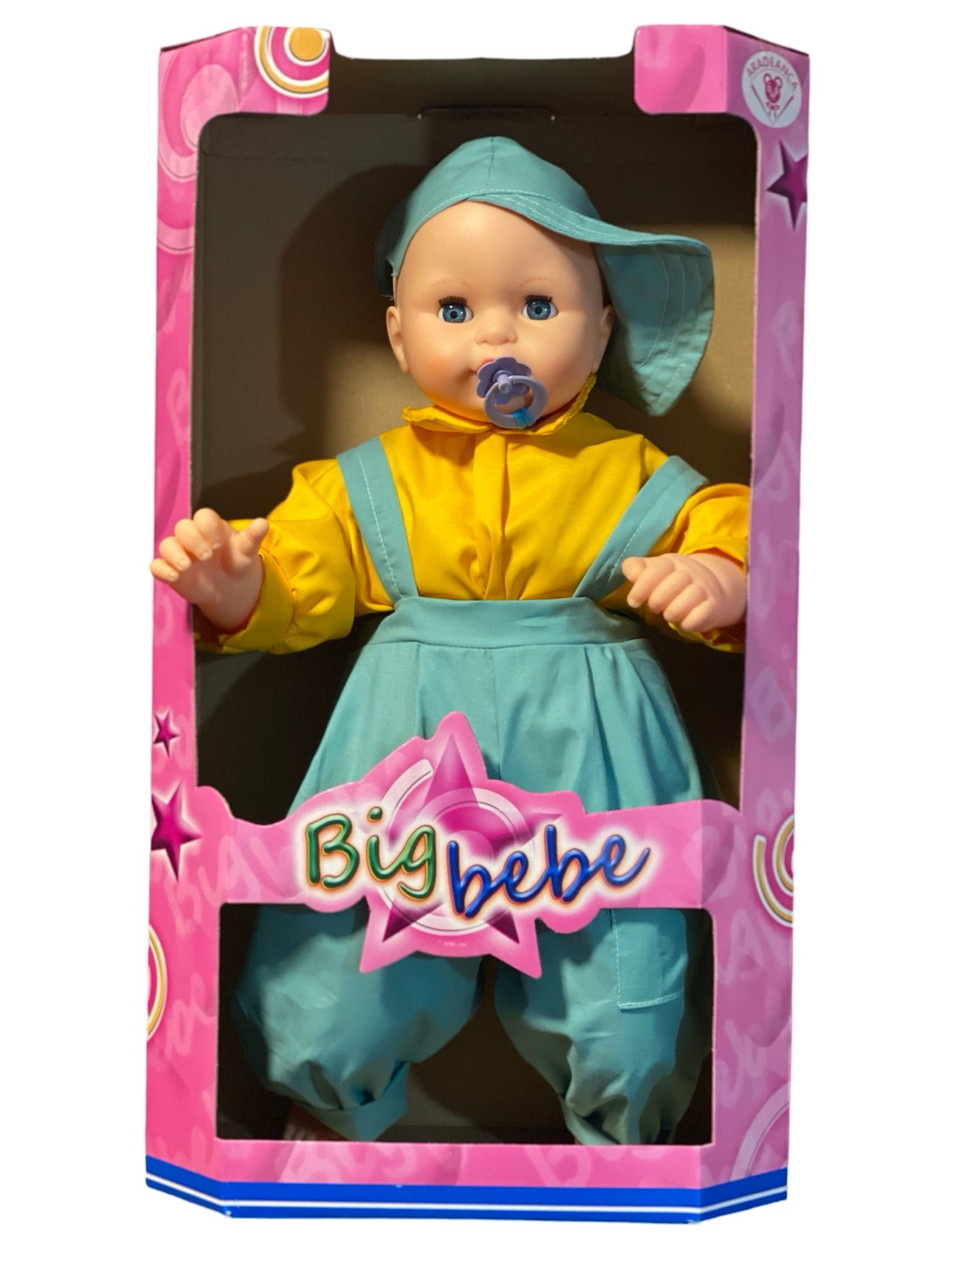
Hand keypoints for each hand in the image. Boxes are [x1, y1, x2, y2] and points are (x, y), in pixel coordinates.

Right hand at [150, 508, 267, 631]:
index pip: (203, 516)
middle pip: (182, 527)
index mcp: (211, 527)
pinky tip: (174, 576)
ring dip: (174, 554)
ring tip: (187, 566)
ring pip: (167, 545)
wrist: (231, 588)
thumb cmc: (237, 562)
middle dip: (192, 540)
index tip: (218, 543)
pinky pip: (157, 566)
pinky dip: (161, 569)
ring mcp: (180, 553)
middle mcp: (192, 537)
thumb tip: (263, 523)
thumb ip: (252, 537)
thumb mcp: (247, 551)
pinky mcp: (171, 571)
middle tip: (207, 556)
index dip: (207, 527)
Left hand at [622, 552, 745, 632]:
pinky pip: (696, 619)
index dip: (640, 588)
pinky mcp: (713, 606)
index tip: (634, 602)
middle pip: (665, 590)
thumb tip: (632, 574)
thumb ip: (635, 568)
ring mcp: (703, 588)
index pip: (655, 571)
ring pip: (678, 607)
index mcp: (671, 562)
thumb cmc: (671, 581)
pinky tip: (685, 620)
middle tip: (655, 607)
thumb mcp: (652, 569)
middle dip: (655, 603)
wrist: (710, 588)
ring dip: (670, 614)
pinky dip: (686, 623)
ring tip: (670, 612)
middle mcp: (689, 572)